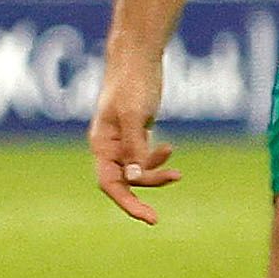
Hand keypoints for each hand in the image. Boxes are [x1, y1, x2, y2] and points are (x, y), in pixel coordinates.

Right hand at [90, 56, 178, 224]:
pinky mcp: (136, 134)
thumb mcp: (134, 115)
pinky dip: (158, 159)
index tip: (149, 218)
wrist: (137, 58)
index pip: (109, 183)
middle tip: (159, 212)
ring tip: (177, 174)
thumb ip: (133, 147)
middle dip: (144, 192)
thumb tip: (133, 178)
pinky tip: (170, 148)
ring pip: (137, 171)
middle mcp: (109, 146)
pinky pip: (145, 158)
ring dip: (156, 175)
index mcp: (101, 143)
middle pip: (124, 182)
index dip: (127, 203)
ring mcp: (122, 141)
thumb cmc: (132, 83)